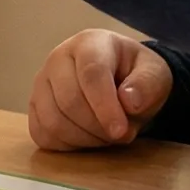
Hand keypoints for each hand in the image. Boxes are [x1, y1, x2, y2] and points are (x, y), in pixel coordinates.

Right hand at [27, 30, 172, 149]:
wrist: (119, 80)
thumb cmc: (135, 75)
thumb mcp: (154, 74)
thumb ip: (146, 84)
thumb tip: (129, 101)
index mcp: (89, 43)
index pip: (91, 73)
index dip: (105, 106)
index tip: (121, 131)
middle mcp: (57, 58)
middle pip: (69, 101)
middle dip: (98, 127)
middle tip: (121, 134)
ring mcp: (41, 83)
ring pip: (53, 121)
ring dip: (84, 139)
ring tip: (106, 134)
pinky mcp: (34, 107)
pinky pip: (42, 134)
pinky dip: (67, 145)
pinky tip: (86, 138)